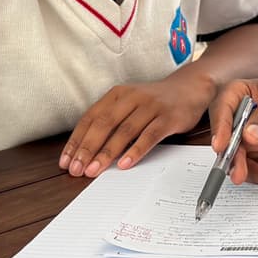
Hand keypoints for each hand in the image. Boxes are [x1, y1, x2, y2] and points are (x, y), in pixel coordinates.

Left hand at [60, 73, 215, 177]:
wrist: (190, 87)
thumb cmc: (155, 101)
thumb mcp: (129, 104)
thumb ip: (111, 121)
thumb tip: (87, 150)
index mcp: (117, 94)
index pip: (90, 118)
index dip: (76, 141)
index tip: (66, 161)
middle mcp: (132, 98)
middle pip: (104, 124)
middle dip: (87, 149)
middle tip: (77, 169)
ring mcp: (151, 107)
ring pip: (124, 131)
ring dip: (107, 153)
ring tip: (95, 170)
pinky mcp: (168, 118)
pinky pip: (149, 136)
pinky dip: (135, 150)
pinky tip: (124, 164)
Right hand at [209, 76, 257, 183]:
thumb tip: (249, 134)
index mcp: (237, 95)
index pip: (221, 110)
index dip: (219, 128)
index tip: (221, 146)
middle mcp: (236, 120)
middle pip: (226, 144)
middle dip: (234, 162)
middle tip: (239, 175)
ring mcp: (245, 141)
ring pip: (243, 163)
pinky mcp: (257, 156)